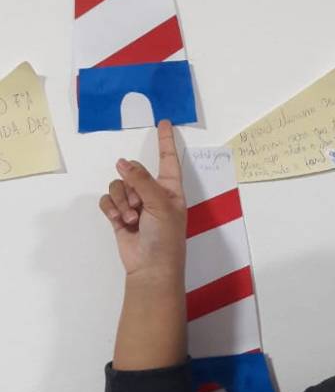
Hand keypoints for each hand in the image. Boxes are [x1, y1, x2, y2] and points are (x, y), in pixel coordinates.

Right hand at [99, 119, 186, 281]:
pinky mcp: (119, 216)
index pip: (167, 159)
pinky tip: (119, 221)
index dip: (165, 141)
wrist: (150, 268)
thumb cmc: (165, 238)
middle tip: (138, 206)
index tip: (163, 122)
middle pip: (132, 172)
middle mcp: (152, 194)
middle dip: (131, 187)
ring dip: (121, 202)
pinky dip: (111, 209)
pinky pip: (107, 201)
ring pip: (117, 186)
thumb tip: (122, 162)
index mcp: (170, 189)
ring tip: (132, 219)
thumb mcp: (159, 204)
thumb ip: (140, 180)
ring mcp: (135, 205)